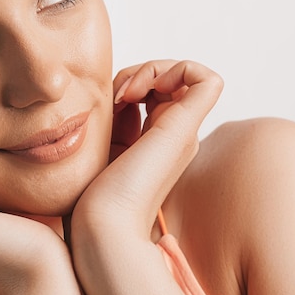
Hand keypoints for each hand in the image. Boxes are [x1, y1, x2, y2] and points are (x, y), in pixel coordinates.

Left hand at [69, 60, 222, 294]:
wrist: (100, 225)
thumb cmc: (89, 195)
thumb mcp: (96, 145)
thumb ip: (107, 121)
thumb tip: (109, 94)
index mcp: (152, 141)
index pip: (152, 91)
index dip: (130, 81)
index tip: (108, 97)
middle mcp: (173, 136)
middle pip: (169, 79)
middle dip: (141, 71)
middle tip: (116, 92)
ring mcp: (182, 133)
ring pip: (185, 74)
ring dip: (153, 69)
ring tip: (125, 90)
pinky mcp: (185, 129)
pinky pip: (204, 78)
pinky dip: (172, 69)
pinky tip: (138, 90)